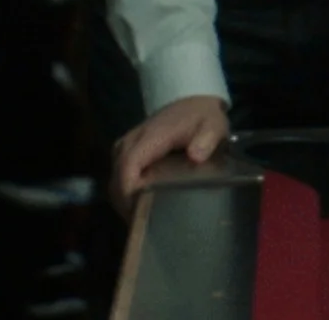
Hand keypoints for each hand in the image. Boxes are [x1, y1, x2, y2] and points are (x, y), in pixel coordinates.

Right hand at [110, 95, 229, 216]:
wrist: (192, 100)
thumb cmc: (203, 117)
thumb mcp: (213, 126)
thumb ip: (206, 139)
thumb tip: (196, 155)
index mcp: (151, 137)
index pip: (129, 166)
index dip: (129, 192)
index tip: (139, 215)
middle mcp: (131, 142)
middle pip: (117, 178)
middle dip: (126, 204)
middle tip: (144, 227)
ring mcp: (125, 146)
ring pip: (114, 180)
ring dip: (124, 201)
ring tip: (143, 222)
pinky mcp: (125, 152)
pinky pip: (118, 176)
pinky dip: (125, 194)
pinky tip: (141, 208)